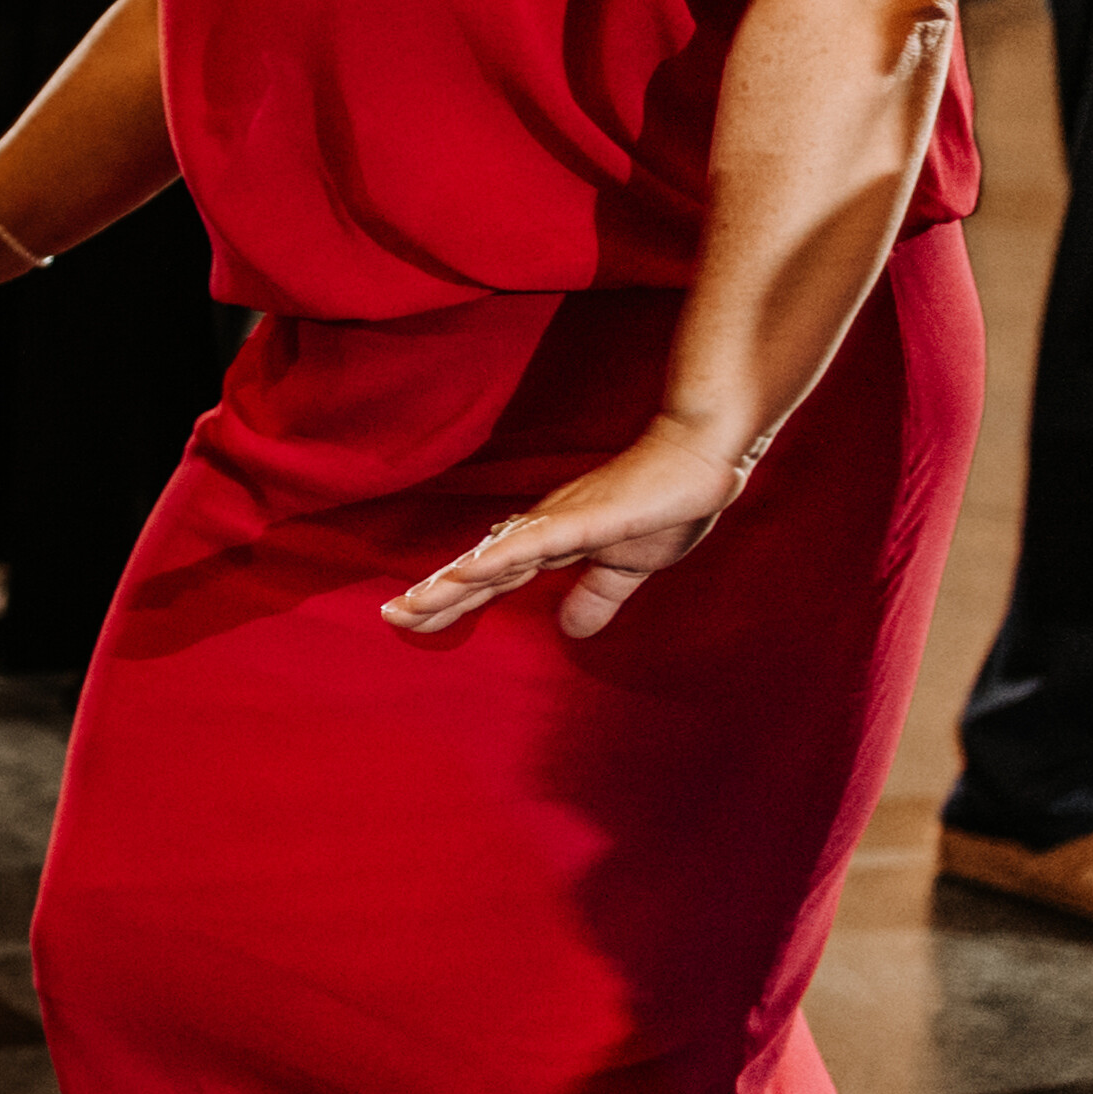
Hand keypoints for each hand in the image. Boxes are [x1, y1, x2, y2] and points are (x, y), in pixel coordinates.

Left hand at [378, 425, 750, 640]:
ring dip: (450, 584)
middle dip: (435, 598)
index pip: (491, 581)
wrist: (701, 462)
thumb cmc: (664, 507)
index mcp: (550, 545)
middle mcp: (539, 532)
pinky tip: (465, 575)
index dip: (454, 602)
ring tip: (410, 606)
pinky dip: (496, 560)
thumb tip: (573, 631)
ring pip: (491, 559)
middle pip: (477, 572)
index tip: (414, 621)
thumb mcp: (625, 568)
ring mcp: (555, 523)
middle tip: (391, 618)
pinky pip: (530, 544)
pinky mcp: (579, 519)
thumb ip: (596, 596)